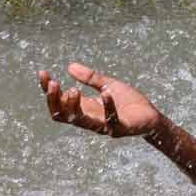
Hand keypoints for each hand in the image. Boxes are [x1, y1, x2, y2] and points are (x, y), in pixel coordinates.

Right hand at [38, 62, 162, 137]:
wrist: (152, 117)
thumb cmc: (130, 103)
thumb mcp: (109, 85)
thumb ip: (91, 78)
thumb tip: (70, 66)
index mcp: (85, 108)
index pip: (59, 102)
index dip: (48, 90)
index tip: (43, 73)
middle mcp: (90, 119)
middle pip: (62, 115)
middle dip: (54, 100)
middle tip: (54, 83)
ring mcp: (104, 126)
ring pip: (80, 121)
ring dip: (73, 106)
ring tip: (73, 90)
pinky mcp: (121, 128)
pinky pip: (111, 121)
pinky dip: (108, 107)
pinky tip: (106, 93)